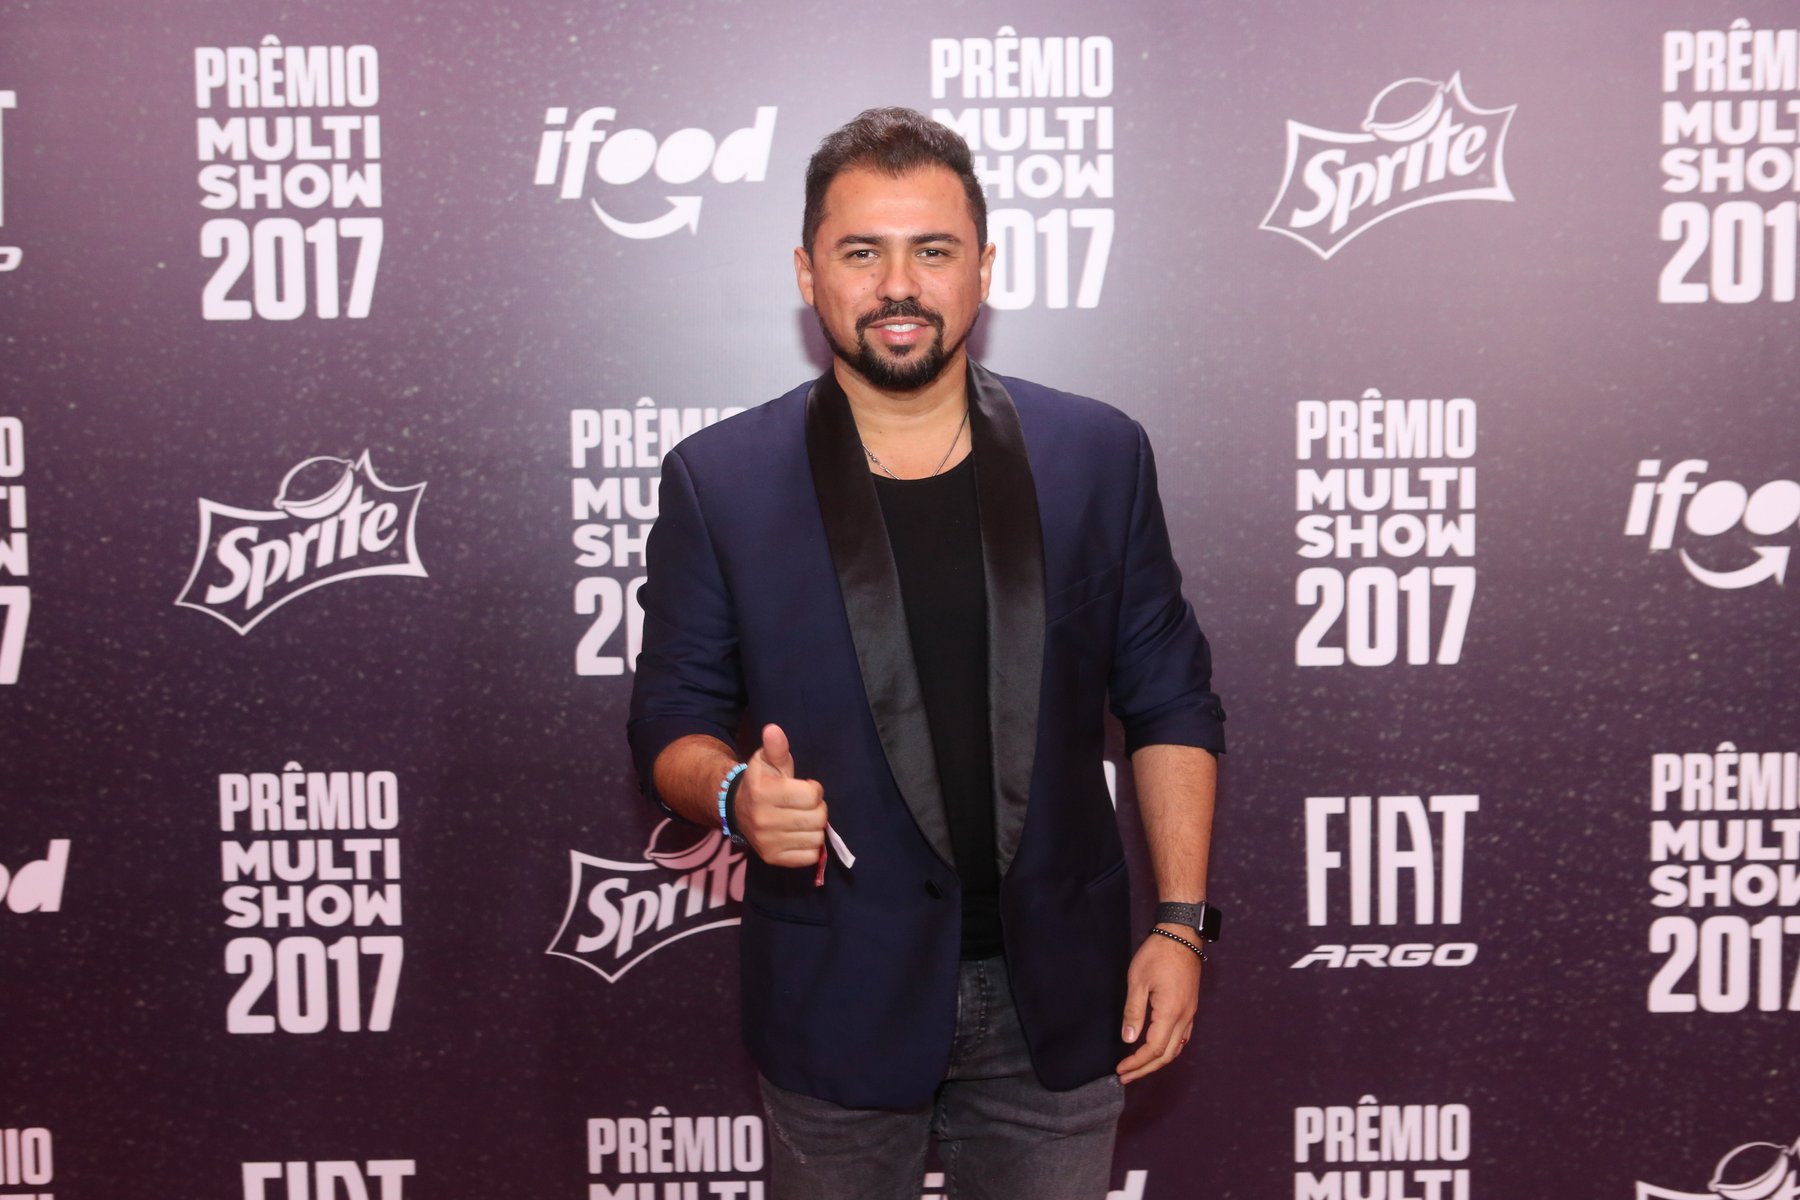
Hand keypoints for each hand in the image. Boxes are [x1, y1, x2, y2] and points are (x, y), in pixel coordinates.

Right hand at [733, 724, 828, 868]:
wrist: (738, 810)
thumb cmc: (761, 782)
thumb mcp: (767, 760)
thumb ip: (776, 747)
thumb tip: (774, 729)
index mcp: (764, 792)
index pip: (812, 795)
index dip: (813, 789)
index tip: (803, 787)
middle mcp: (764, 819)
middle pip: (818, 818)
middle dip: (817, 809)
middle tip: (804, 805)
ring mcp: (768, 842)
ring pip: (816, 838)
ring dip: (814, 828)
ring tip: (801, 819)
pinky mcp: (773, 858)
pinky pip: (809, 857)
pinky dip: (809, 846)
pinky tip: (798, 835)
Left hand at [1115, 928, 1202, 1083]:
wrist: (1182, 935)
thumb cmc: (1158, 954)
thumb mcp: (1138, 981)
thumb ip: (1133, 1012)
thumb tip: (1129, 1039)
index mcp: (1171, 1012)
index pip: (1153, 1049)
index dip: (1136, 1063)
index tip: (1120, 1069)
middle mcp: (1185, 1017)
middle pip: (1167, 1055)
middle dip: (1145, 1069)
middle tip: (1126, 1077)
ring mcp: (1190, 1013)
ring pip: (1176, 1048)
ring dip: (1157, 1062)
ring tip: (1139, 1068)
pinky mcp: (1191, 1008)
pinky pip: (1182, 1037)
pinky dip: (1168, 1050)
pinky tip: (1157, 1051)